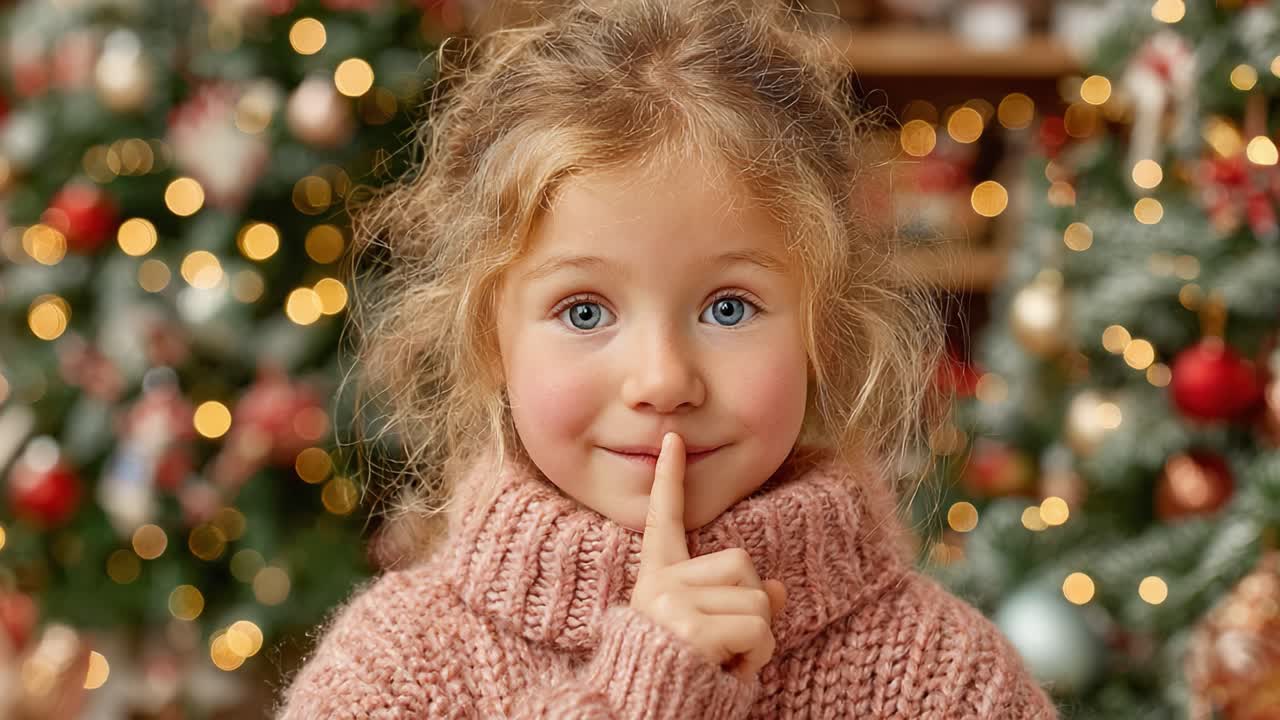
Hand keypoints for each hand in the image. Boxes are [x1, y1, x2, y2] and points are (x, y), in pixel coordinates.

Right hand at [629, 432, 786, 680]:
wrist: (644, 712)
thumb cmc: (682, 679)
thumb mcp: (711, 637)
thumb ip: (738, 605)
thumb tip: (777, 589)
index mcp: (655, 580)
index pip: (664, 521)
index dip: (670, 479)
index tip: (673, 441)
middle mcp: (659, 584)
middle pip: (743, 564)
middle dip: (751, 609)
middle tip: (721, 648)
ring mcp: (673, 603)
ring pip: (758, 600)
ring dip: (757, 640)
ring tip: (721, 662)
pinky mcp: (692, 628)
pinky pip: (758, 630)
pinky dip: (755, 659)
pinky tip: (724, 671)